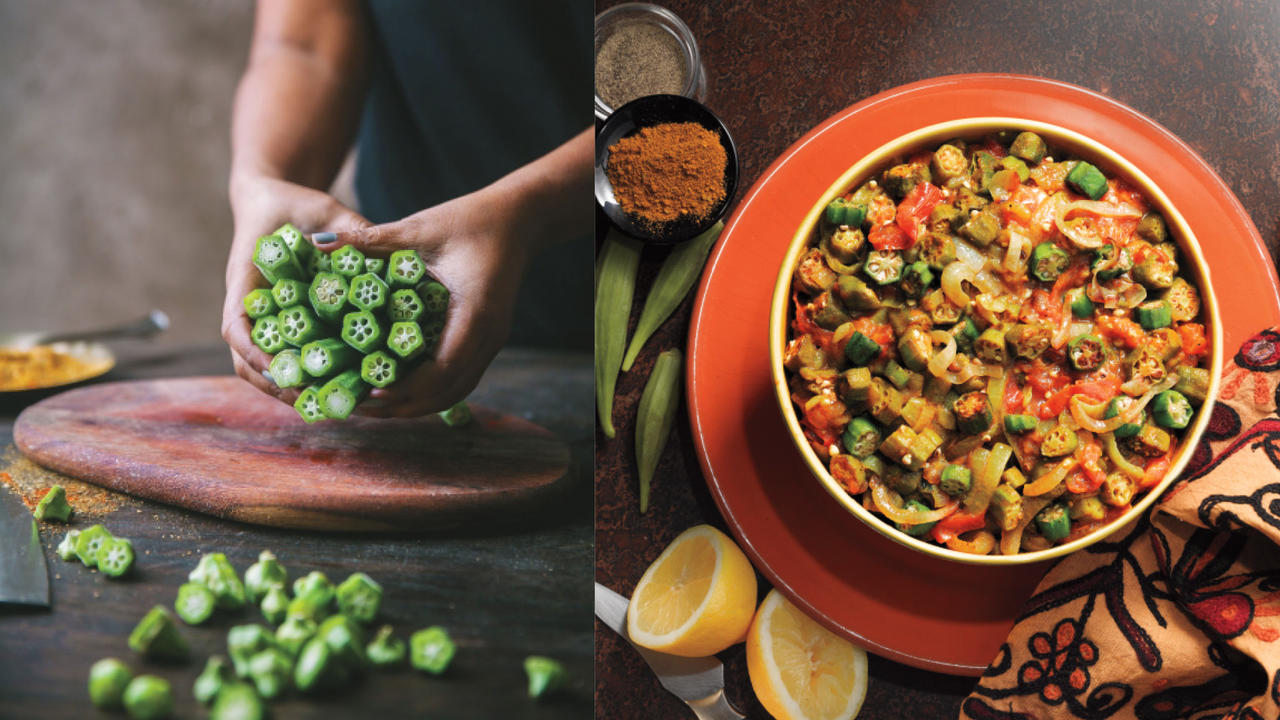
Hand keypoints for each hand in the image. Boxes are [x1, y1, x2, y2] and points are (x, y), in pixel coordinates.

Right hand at [222, 175, 370, 401]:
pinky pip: (285, 358)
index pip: (234, 327)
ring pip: (261, 369)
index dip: (253, 353)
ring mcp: (263, 318)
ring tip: (328, 404)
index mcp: (246, 280)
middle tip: (316, 400)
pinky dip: (302, 377)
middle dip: (277, 385)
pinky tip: (335, 388)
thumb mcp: (322, 208)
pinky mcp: (283, 324)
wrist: (275, 199)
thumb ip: (346, 226)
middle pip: (245, 362)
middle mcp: (249, 305)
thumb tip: (378, 246)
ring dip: (289, 390)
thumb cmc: (295, 202)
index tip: (281, 370)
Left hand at [323, 184, 530, 416]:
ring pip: (455, 391)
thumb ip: (371, 239)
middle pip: (447, 391)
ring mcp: (490, 342)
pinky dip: (430, 390)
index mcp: (474, 313)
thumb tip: (317, 243)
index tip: (368, 391)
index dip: (405, 387)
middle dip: (404, 405)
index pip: (442, 369)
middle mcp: (488, 336)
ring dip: (417, 403)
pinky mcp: (486, 341)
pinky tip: (400, 387)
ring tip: (375, 404)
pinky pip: (459, 378)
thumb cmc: (472, 220)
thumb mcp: (420, 228)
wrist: (518, 220)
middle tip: (360, 404)